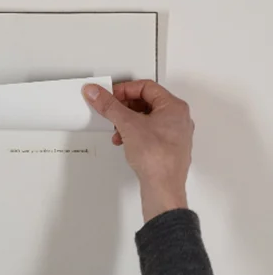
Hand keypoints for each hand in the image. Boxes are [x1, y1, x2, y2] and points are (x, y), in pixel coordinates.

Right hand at [82, 80, 193, 221]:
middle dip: (124, 107)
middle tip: (111, 110)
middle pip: (146, 102)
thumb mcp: (127, 125)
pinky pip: (148, 133)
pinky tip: (124, 141)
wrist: (163, 187)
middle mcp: (178, 119)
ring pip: (146, 119)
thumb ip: (109, 106)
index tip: (109, 95)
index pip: (146, 87)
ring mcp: (174, 134)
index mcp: (174, 107)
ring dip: (127, 122)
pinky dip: (134, 134)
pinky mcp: (167, 148)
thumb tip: (96, 93)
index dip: (124, 89)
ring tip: (117, 129)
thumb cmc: (158, 158)